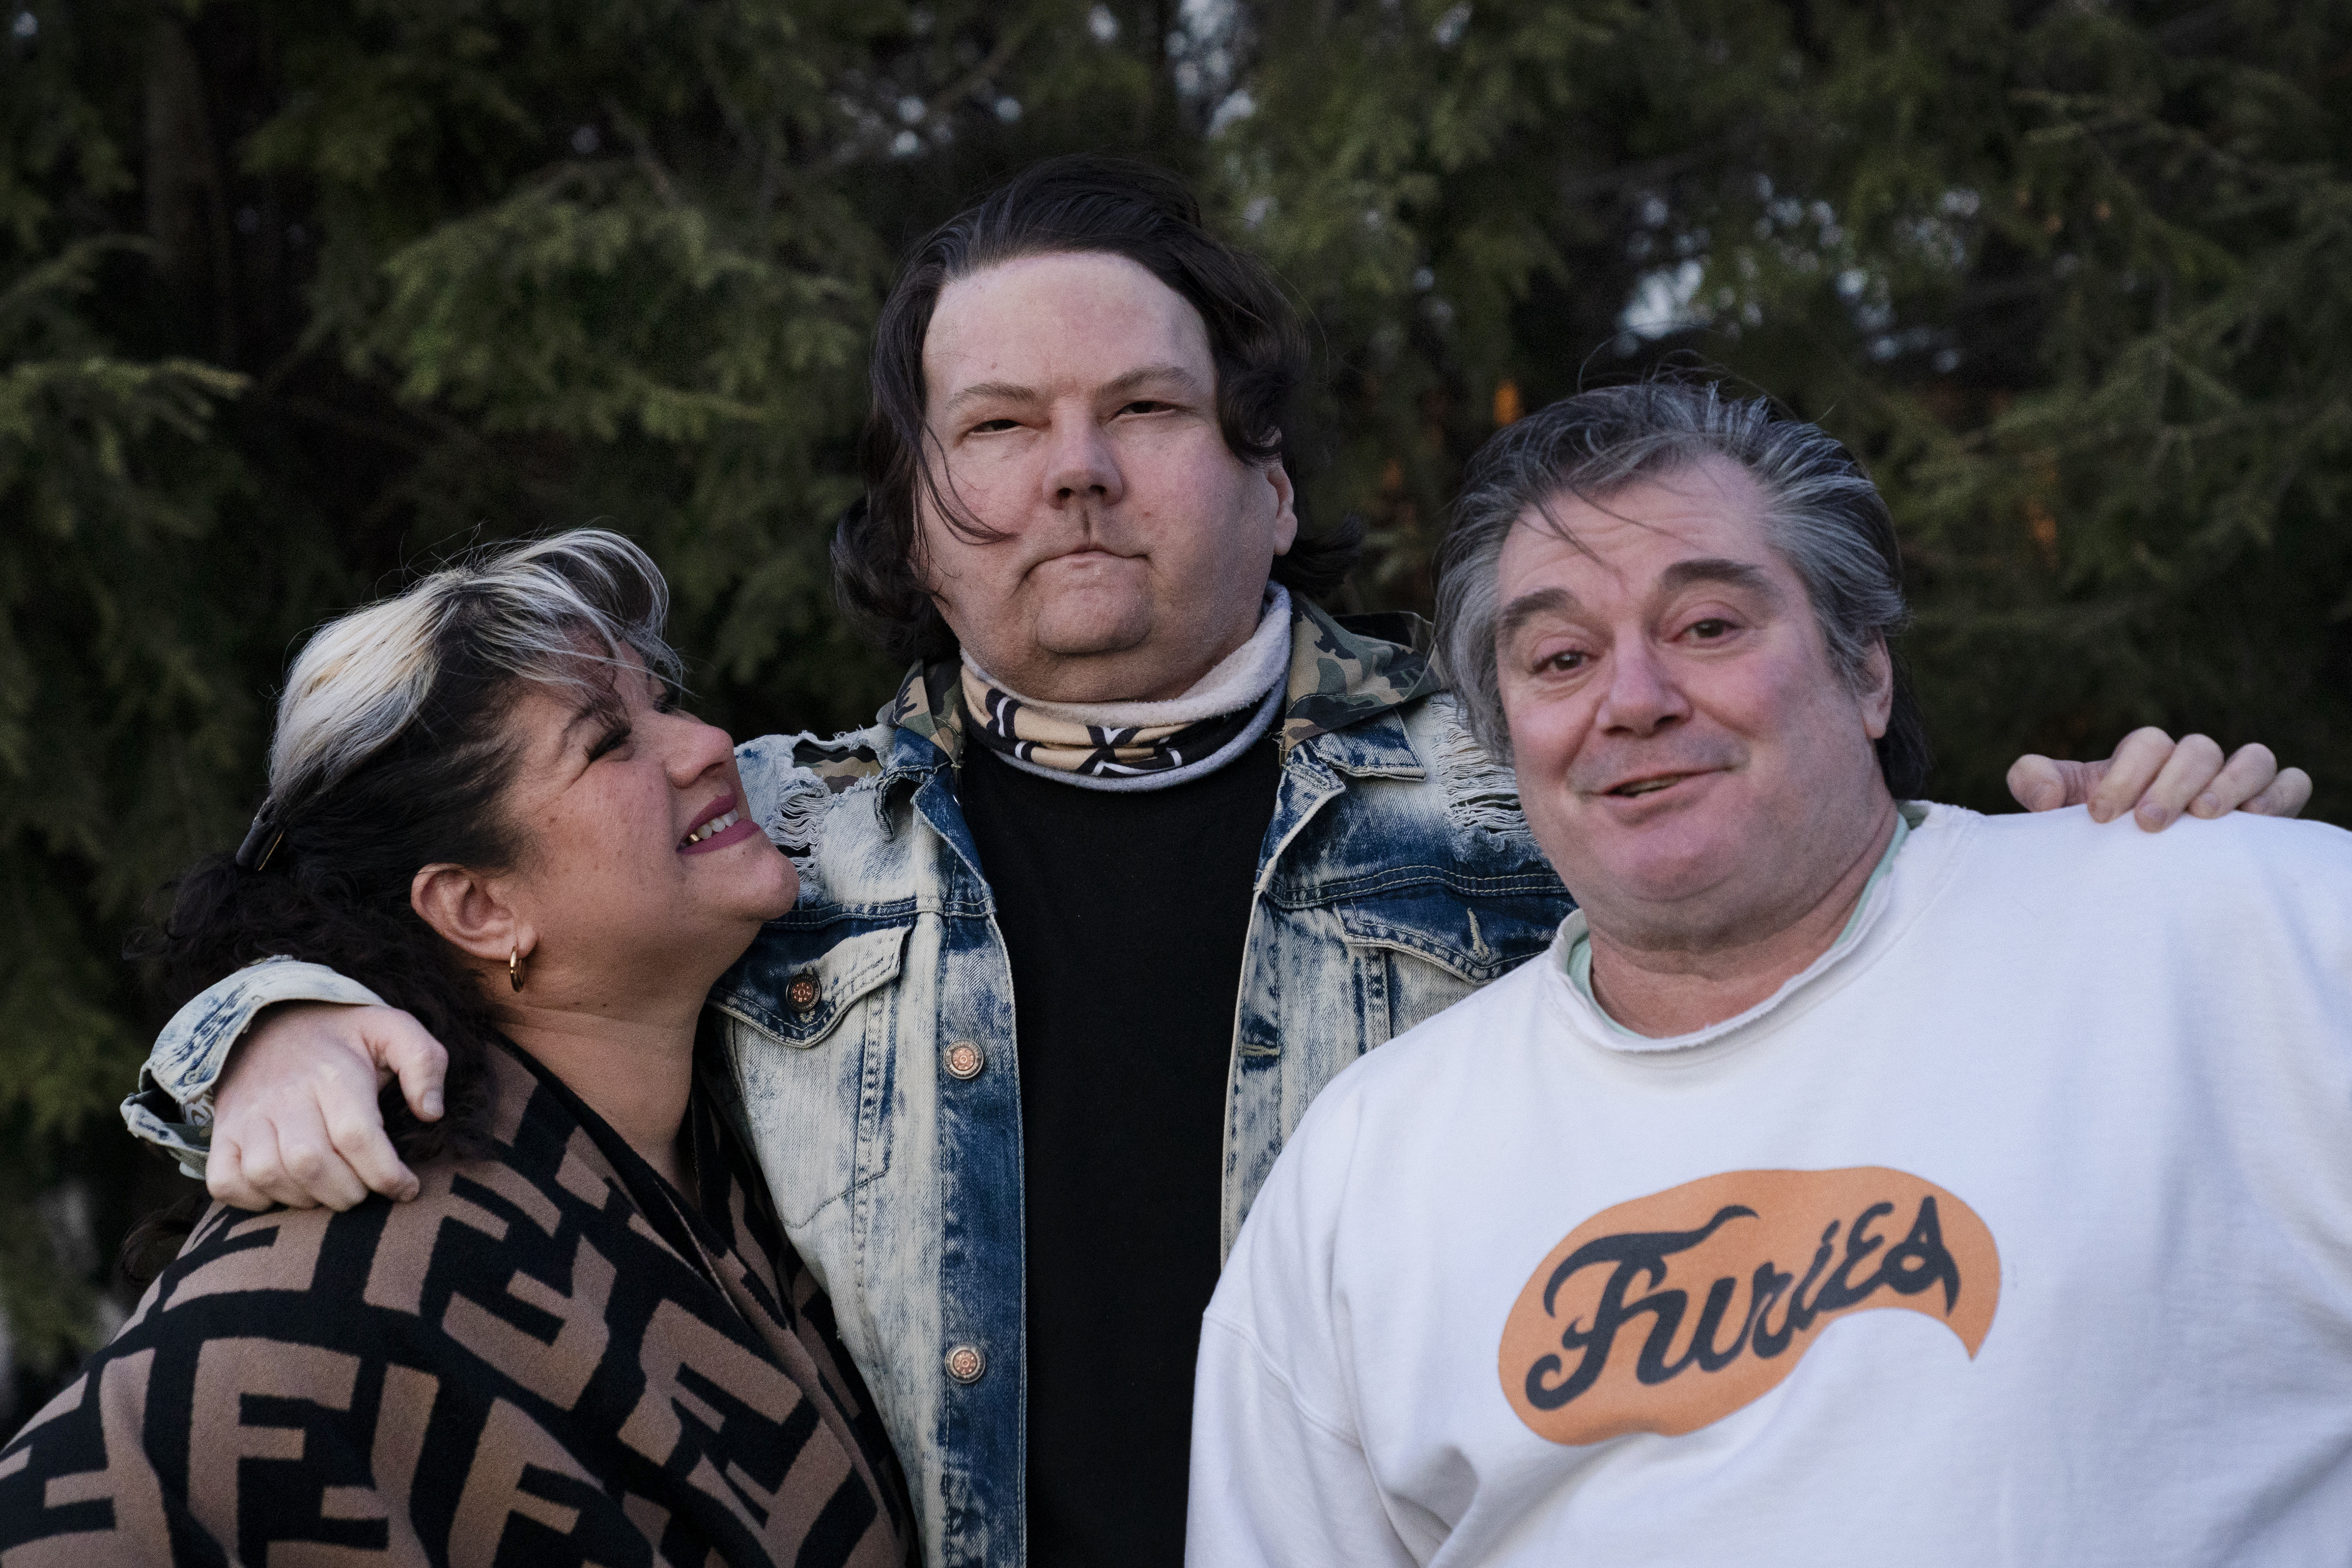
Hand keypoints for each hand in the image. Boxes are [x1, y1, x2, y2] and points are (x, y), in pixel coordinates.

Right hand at [206, 1002, 448, 1211]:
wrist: (271, 1021)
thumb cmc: (344, 1037)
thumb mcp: (393, 1030)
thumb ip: (424, 1063)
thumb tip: (432, 1113)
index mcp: (333, 1073)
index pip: (357, 1136)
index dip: (386, 1174)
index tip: (408, 1189)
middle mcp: (284, 1096)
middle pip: (311, 1163)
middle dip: (349, 1193)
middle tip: (367, 1191)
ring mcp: (246, 1116)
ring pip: (268, 1176)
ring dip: (307, 1198)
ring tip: (333, 1190)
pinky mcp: (222, 1133)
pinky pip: (225, 1182)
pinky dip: (254, 1200)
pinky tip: (288, 1190)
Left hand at [2007, 727, 2311, 830]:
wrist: (2136, 873)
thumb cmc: (2100, 836)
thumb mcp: (2060, 811)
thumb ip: (2035, 785)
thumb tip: (2046, 793)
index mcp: (2147, 758)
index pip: (2145, 744)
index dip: (2124, 774)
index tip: (2100, 816)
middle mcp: (2194, 763)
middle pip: (2197, 750)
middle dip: (2171, 783)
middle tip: (2148, 823)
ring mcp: (2236, 780)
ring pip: (2250, 758)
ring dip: (2229, 784)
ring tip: (2204, 817)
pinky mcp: (2271, 805)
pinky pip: (2291, 783)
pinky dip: (2279, 794)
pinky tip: (2254, 820)